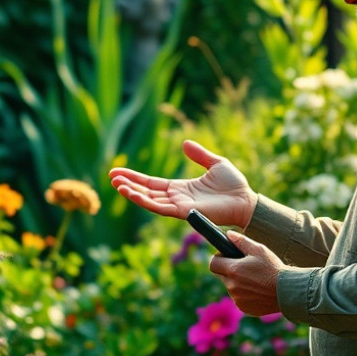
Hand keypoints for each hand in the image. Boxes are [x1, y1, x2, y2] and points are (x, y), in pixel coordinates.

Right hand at [109, 140, 257, 227]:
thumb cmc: (234, 185)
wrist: (246, 200)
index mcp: (180, 188)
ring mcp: (179, 206)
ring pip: (149, 200)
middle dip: (128, 185)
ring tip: (116, 185)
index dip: (134, 178)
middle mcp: (176, 198)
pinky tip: (131, 194)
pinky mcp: (184, 212)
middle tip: (111, 177)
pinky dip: (144, 201)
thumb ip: (199, 155)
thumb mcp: (215, 163)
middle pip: (146, 191)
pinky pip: (160, 207)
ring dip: (132, 193)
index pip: (151, 183)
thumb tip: (184, 143)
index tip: (117, 172)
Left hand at [209, 231, 287, 315]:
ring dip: (237, 282)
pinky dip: (244, 294)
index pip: (213, 263)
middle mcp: (232, 286)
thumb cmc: (273, 268)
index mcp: (233, 270)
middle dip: (229, 270)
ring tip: (255, 279)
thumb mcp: (259, 250)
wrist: (287, 291)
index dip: (219, 258)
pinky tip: (257, 290)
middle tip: (245, 267)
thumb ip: (241, 241)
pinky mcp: (243, 308)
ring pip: (230, 287)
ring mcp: (237, 299)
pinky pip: (238, 298)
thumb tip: (228, 234)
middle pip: (222, 275)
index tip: (228, 257)